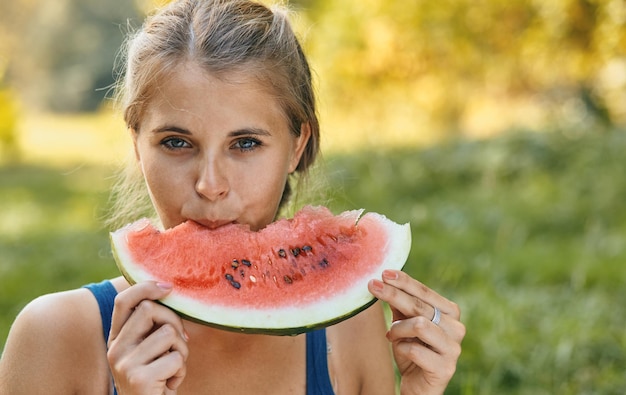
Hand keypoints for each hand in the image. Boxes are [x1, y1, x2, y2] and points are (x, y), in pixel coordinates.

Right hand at [107, 281, 188, 393]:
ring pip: (168, 333)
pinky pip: (176, 358)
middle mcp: (115, 349)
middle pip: (149, 309)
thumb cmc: (155, 379)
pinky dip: (181, 371)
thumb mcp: (149, 350)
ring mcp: (124, 364)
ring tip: (172, 367)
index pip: (123, 301)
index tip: (169, 288)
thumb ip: (152, 327)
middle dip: (174, 322)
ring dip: (181, 350)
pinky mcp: (139, 378)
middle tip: (180, 342)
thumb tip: (169, 292)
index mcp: (116, 339)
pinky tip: (169, 383)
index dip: (146, 287)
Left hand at [368, 270, 464, 394]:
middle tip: (372, 286)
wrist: (418, 386)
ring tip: (392, 335)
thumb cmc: (411, 351)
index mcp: (450, 313)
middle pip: (420, 306)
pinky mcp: (445, 369)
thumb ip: (400, 305)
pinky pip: (414, 350)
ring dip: (398, 329)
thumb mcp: (403, 324)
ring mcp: (453, 349)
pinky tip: (401, 352)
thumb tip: (384, 279)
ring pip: (418, 325)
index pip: (425, 292)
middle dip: (393, 294)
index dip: (404, 281)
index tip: (384, 273)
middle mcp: (457, 328)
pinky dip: (401, 349)